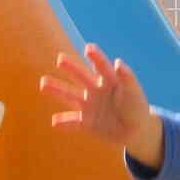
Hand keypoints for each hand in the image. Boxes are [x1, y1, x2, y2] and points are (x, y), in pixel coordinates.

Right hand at [41, 44, 162, 165]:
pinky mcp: (87, 123)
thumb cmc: (136, 108)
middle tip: (60, 59)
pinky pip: (74, 122)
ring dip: (58, 90)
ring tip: (43, 83)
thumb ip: (128, 79)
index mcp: (110, 81)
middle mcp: (96, 90)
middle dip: (71, 68)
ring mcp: (90, 106)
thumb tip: (118, 62)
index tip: (89, 48)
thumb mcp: (135, 93)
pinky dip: (64, 123)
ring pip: (71, 96)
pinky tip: (54, 122)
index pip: (103, 67)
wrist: (135, 131)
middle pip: (82, 77)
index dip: (97, 57)